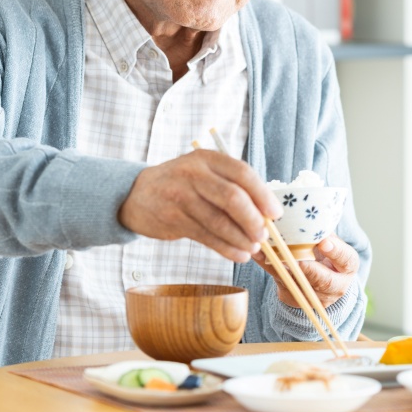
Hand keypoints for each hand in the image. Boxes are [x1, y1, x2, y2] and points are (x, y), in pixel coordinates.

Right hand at [117, 149, 282, 262]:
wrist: (136, 194)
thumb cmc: (181, 184)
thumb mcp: (204, 172)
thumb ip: (231, 186)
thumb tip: (266, 213)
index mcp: (208, 158)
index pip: (242, 173)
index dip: (262, 195)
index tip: (275, 213)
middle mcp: (193, 173)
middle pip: (232, 197)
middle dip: (253, 220)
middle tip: (263, 235)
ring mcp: (180, 195)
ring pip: (219, 221)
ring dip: (241, 238)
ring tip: (253, 248)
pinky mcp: (172, 218)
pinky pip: (206, 236)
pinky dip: (226, 248)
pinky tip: (237, 254)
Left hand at [252, 234, 359, 307]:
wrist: (320, 282)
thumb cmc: (325, 254)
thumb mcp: (330, 243)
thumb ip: (320, 233)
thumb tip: (305, 215)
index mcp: (347, 267)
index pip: (346, 259)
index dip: (336, 251)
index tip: (323, 241)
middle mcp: (336, 285)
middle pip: (325, 281)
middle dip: (310, 270)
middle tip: (297, 260)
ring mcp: (315, 297)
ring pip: (300, 285)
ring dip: (285, 269)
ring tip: (273, 254)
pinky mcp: (295, 299)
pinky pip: (281, 284)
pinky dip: (269, 267)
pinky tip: (258, 254)